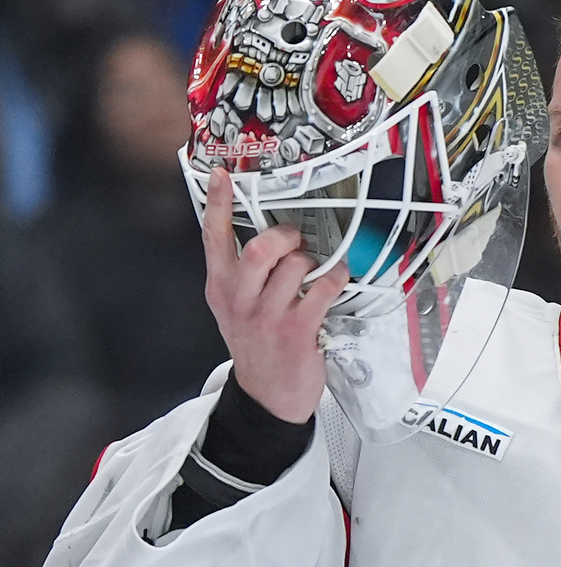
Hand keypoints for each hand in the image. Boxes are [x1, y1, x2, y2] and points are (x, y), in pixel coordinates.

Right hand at [202, 167, 348, 422]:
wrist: (266, 397)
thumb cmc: (257, 342)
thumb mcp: (236, 306)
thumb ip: (244, 271)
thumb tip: (273, 231)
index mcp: (221, 287)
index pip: (213, 237)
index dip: (219, 203)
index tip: (223, 174)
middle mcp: (239, 299)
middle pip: (260, 248)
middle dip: (285, 236)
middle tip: (295, 243)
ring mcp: (268, 317)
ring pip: (296, 265)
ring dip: (313, 262)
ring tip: (314, 274)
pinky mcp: (297, 331)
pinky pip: (323, 288)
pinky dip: (335, 279)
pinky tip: (334, 284)